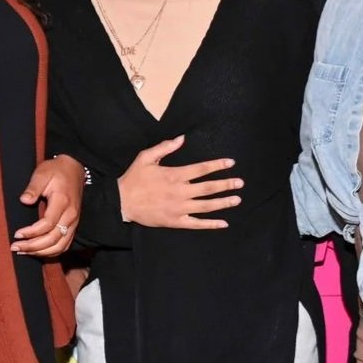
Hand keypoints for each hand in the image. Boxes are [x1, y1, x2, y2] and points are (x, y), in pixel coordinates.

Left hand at [14, 155, 83, 257]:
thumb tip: (24, 200)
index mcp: (62, 202)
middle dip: (33, 246)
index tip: (16, 234)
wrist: (74, 169)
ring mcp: (74, 223)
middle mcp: (71, 216)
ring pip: (60, 246)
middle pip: (53, 239)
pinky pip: (64, 246)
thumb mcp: (42, 173)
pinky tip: (37, 252)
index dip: (31, 233)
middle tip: (15, 247)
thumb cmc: (55, 171)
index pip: (47, 224)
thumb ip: (33, 187)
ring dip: (41, 252)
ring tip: (24, 251)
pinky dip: (50, 252)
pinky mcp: (73, 226)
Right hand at [117, 135, 241, 228]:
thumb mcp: (146, 157)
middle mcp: (180, 192)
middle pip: (208, 188)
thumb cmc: (134, 178)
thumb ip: (165, 147)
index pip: (201, 169)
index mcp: (174, 175)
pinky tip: (224, 223)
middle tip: (240, 183)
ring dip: (223, 202)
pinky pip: (197, 224)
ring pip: (206, 206)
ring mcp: (179, 208)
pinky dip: (211, 224)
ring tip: (237, 199)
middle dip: (226, 185)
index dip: (217, 165)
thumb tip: (182, 138)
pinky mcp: (175, 221)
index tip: (231, 163)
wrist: (122, 202)